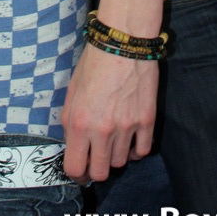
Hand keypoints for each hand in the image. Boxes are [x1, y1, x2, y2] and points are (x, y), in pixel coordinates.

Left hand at [61, 43, 158, 181]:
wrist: (122, 41)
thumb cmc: (93, 63)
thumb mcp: (71, 92)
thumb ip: (70, 122)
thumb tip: (74, 145)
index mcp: (78, 122)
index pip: (75, 168)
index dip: (76, 174)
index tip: (80, 171)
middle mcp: (102, 130)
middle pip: (100, 173)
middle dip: (96, 169)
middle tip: (97, 158)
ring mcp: (126, 127)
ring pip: (121, 162)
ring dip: (116, 155)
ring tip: (114, 139)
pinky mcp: (146, 120)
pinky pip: (142, 151)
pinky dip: (136, 150)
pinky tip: (131, 139)